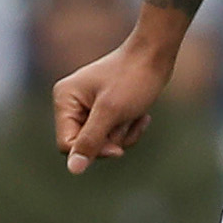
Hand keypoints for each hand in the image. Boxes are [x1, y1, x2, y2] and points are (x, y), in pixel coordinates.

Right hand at [52, 35, 174, 173]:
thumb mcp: (111, 112)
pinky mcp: (105, 108)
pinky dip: (129, 128)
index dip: (93, 150)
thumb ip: (90, 141)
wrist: (157, 53)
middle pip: (85, 144)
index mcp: (65, 99)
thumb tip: (73, 169)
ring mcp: (89, 105)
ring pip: (102, 141)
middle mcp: (72, 102)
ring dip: (123, 133)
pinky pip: (113, 133)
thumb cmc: (134, 77)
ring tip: (136, 114)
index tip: (118, 148)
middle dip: (112, 139)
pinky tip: (142, 116)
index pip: (67, 144)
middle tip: (128, 119)